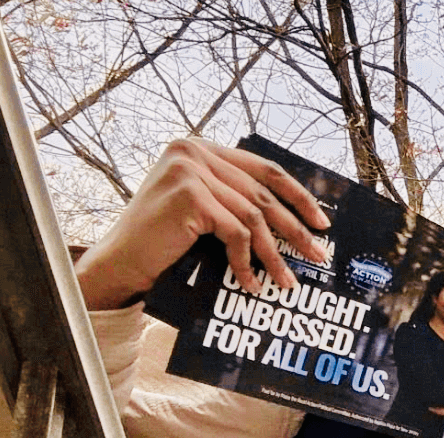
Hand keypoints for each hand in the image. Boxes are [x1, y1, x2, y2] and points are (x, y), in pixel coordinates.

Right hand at [75, 139, 330, 309]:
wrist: (122, 261)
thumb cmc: (164, 240)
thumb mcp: (203, 208)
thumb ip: (234, 197)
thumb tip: (293, 214)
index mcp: (200, 148)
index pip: (263, 168)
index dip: (298, 196)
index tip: (322, 222)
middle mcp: (194, 151)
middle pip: (262, 193)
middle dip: (295, 228)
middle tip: (319, 255)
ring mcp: (190, 170)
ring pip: (253, 216)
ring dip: (274, 254)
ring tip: (288, 282)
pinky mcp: (189, 196)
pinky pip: (236, 232)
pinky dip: (246, 261)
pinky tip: (250, 283)